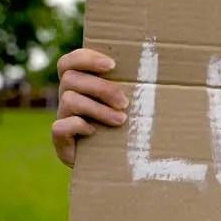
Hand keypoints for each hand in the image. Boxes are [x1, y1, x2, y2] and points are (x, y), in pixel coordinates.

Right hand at [51, 48, 128, 166]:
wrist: (116, 161)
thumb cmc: (129, 125)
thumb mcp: (132, 103)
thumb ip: (134, 85)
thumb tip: (161, 68)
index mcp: (80, 84)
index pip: (69, 62)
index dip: (86, 58)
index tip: (112, 65)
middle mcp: (67, 97)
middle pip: (71, 78)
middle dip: (102, 88)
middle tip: (125, 103)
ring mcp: (63, 118)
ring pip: (69, 100)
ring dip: (98, 109)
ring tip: (121, 120)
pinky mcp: (61, 140)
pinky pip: (59, 127)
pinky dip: (77, 126)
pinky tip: (94, 132)